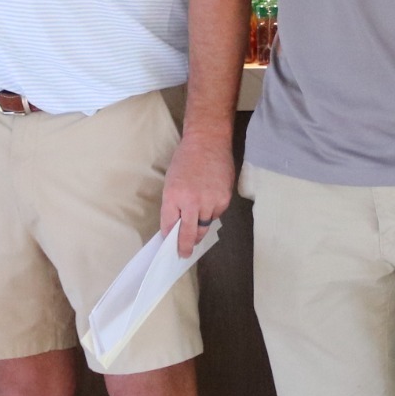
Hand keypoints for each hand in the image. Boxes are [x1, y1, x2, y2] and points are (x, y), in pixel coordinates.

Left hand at [159, 132, 232, 257]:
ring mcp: (210, 201)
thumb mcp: (171, 182)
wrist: (208, 142)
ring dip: (200, 227)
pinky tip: (209, 202)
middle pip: (190, 234)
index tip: (173, 248)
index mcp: (173, 196)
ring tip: (198, 221)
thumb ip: (173, 205)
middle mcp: (192, 202)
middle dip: (186, 246)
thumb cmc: (186, 160)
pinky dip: (212, 213)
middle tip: (185, 253)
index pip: (170, 225)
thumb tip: (176, 226)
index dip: (170, 238)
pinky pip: (216, 214)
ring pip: (205, 225)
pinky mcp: (224, 199)